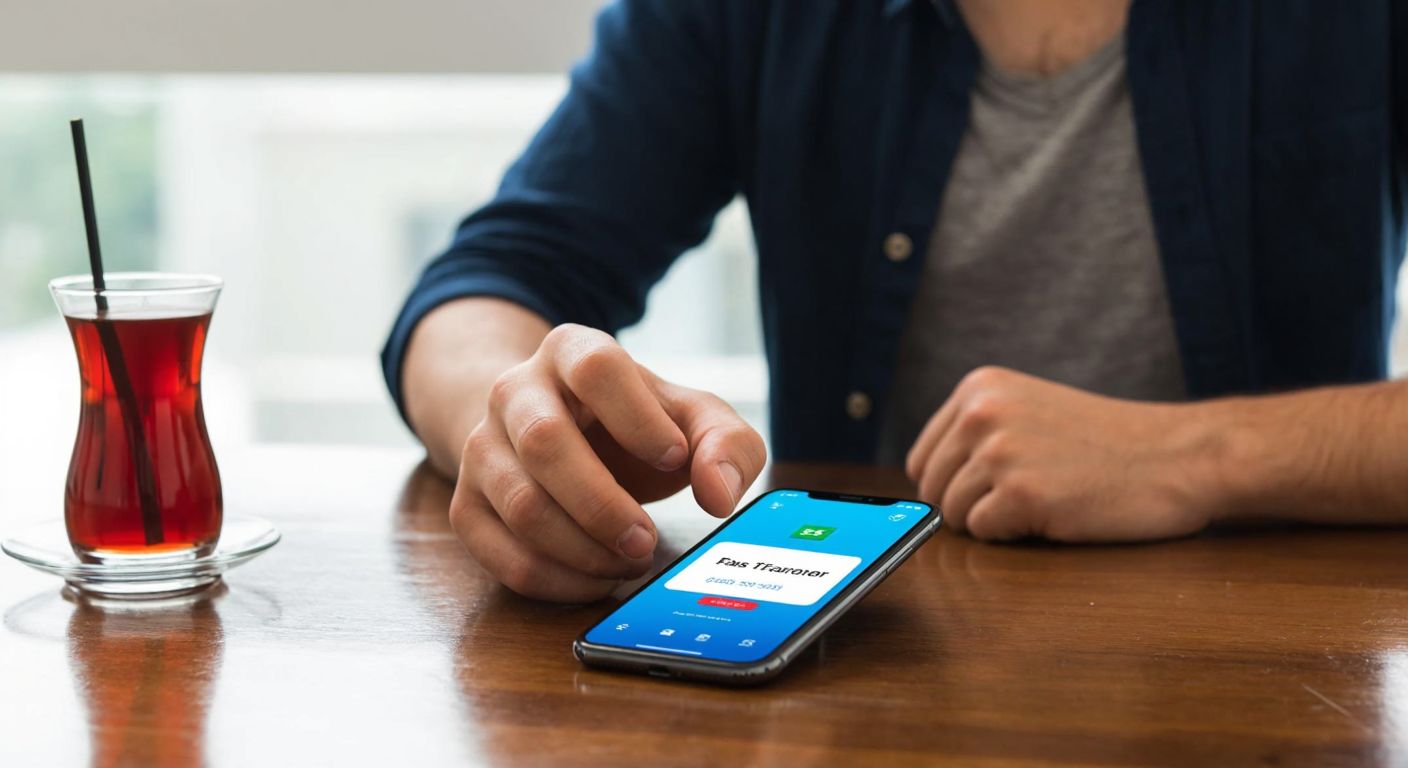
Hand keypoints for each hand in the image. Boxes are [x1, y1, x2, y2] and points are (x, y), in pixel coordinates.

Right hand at [450, 324, 766, 601]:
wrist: (558, 435)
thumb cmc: (635, 425)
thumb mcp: (691, 418)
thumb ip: (726, 445)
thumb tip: (719, 495)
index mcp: (572, 351)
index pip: (596, 367)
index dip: (637, 416)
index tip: (674, 457)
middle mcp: (514, 391)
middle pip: (545, 441)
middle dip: (603, 504)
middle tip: (645, 540)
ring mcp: (481, 448)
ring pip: (520, 505)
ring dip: (582, 549)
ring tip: (628, 561)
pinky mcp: (466, 505)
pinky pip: (500, 554)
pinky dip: (556, 581)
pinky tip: (595, 578)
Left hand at [905, 367, 1221, 541]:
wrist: (1180, 456)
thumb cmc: (1108, 443)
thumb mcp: (1030, 410)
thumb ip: (977, 432)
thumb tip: (923, 480)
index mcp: (980, 388)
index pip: (923, 459)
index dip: (951, 486)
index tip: (990, 489)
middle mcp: (982, 413)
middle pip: (932, 490)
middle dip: (969, 507)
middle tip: (1024, 498)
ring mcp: (1000, 452)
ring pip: (954, 516)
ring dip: (994, 521)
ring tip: (1044, 500)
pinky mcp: (1021, 494)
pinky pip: (984, 534)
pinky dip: (1014, 536)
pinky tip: (1054, 514)